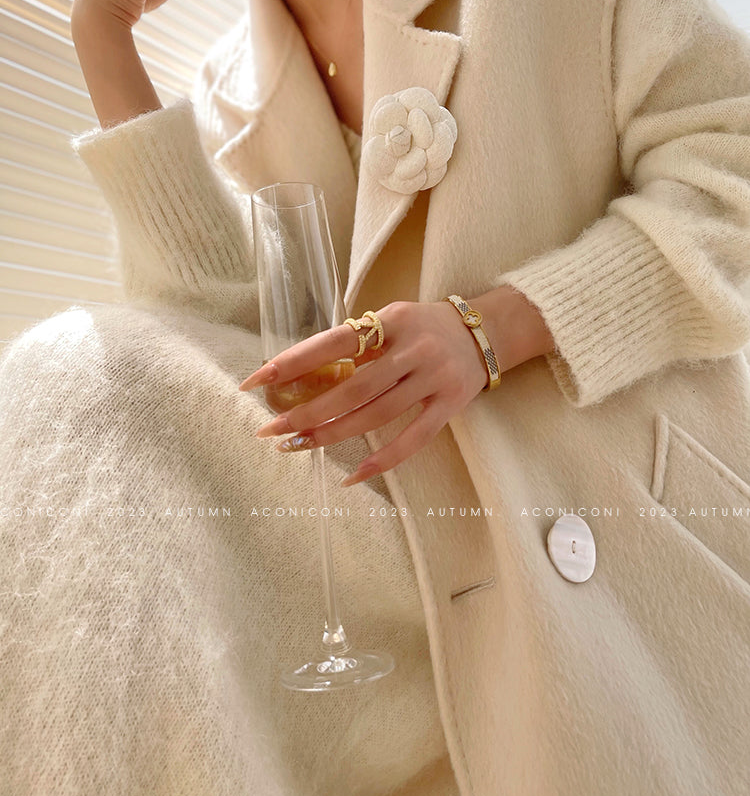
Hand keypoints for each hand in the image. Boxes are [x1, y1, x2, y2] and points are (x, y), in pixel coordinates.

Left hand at [239, 287, 553, 484]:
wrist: (487, 330)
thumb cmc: (425, 326)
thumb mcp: (392, 318)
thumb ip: (357, 343)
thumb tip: (301, 373)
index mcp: (391, 321)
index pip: (334, 342)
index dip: (293, 362)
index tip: (256, 380)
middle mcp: (412, 349)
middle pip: (352, 388)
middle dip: (307, 411)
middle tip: (271, 429)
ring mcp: (433, 379)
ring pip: (375, 416)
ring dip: (332, 435)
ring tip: (297, 446)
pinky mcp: (449, 406)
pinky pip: (412, 440)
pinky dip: (381, 461)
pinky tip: (352, 477)